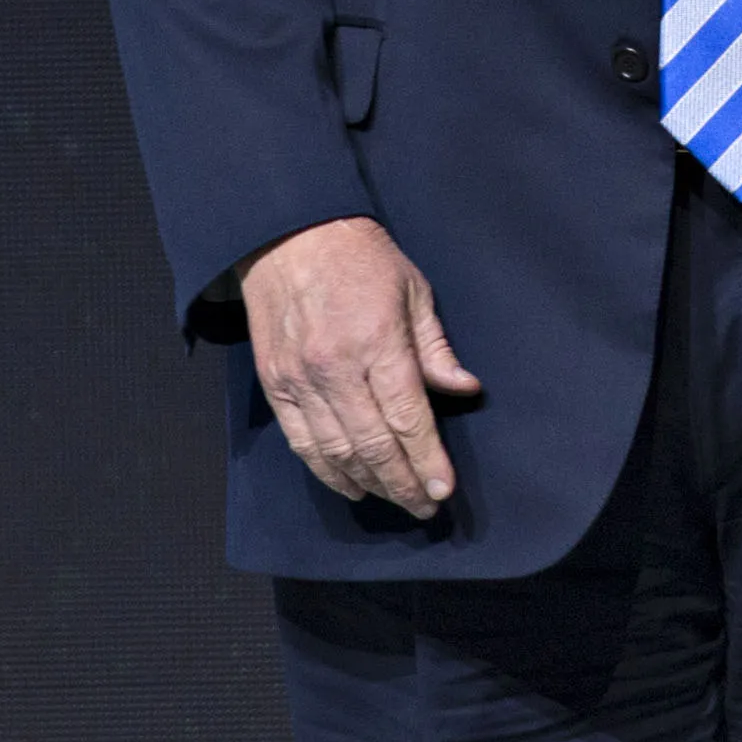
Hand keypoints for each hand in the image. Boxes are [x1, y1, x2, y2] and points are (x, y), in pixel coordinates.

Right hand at [238, 215, 483, 517]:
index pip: (407, 417)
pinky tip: (351, 485)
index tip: (443, 488)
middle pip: (372, 444)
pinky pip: (302, 441)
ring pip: (336, 451)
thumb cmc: (361, 259)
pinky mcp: (274, 385)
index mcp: (376, 341)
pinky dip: (327, 470)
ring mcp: (300, 379)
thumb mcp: (413, 291)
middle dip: (402, 482)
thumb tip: (466, 390)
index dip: (426, 459)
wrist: (289, 236)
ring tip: (396, 499)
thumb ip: (435, 349)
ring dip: (369, 483)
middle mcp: (335, 368)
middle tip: (425, 505)